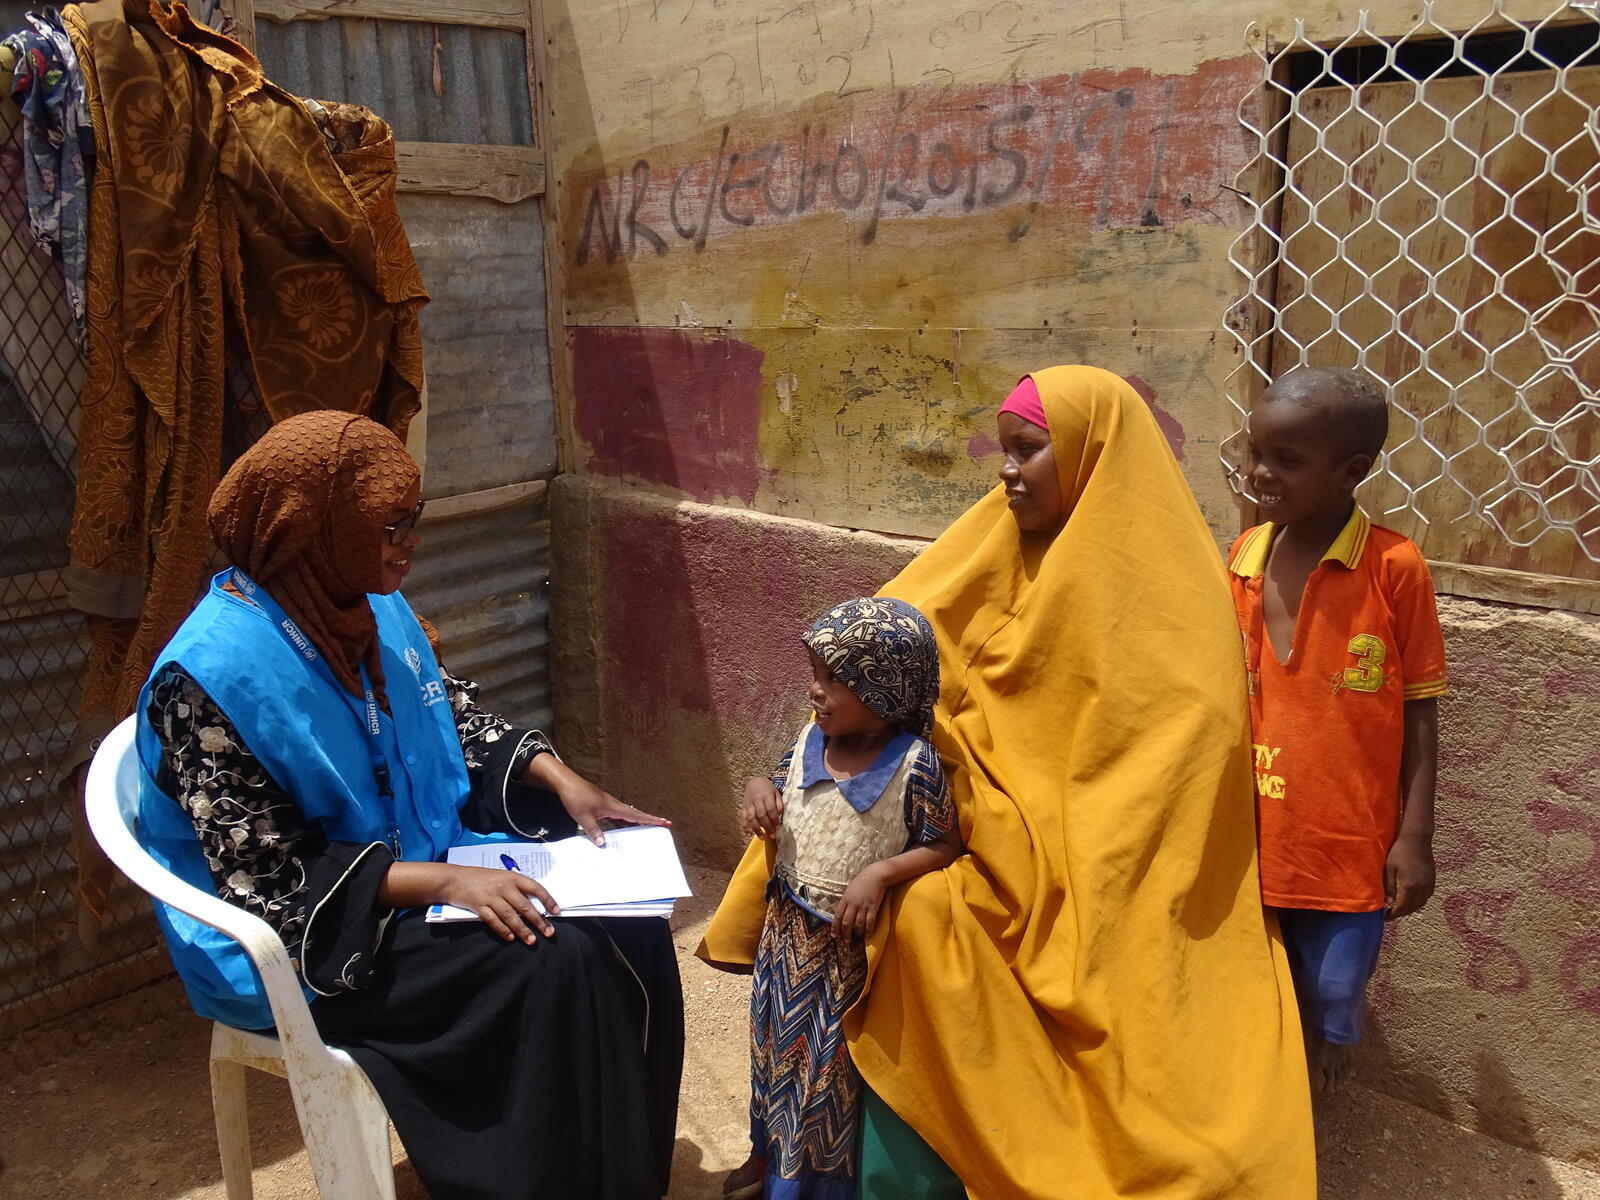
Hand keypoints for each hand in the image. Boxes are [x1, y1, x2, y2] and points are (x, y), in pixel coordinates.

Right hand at [438, 864, 559, 944]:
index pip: (535, 888)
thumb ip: (515, 887)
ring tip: (531, 940)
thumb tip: (533, 904)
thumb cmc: (479, 878)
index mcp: (512, 877)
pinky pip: (493, 921)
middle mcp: (503, 886)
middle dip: (539, 921)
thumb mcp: (500, 876)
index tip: (556, 911)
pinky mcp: (479, 906)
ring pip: (511, 916)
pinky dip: (503, 930)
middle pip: (525, 906)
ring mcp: (491, 896)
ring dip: (522, 929)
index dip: (547, 900)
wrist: (453, 879)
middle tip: (548, 933)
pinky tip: (511, 938)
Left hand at [523, 754, 669, 845]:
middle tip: (663, 826)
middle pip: (635, 815)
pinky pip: (617, 817)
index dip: (650, 820)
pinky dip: (623, 824)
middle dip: (649, 821)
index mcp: (613, 807)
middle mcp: (614, 805)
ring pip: (626, 817)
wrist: (566, 783)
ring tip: (646, 832)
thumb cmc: (575, 797)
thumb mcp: (583, 816)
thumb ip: (594, 830)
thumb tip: (603, 844)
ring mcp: (608, 806)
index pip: (636, 815)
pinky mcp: (602, 807)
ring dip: (636, 824)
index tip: (664, 822)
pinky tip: (623, 831)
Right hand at [740, 777, 783, 839]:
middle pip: (761, 815)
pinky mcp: (743, 807)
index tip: (778, 828)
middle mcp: (756, 800)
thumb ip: (779, 803)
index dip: (774, 820)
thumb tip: (779, 814)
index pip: (770, 809)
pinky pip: (743, 818)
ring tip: (762, 838)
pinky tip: (749, 834)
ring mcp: (748, 804)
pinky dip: (745, 827)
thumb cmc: (767, 790)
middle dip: (767, 827)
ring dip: (756, 829)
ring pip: (751, 818)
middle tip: (773, 836)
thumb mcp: (776, 793)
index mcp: (766, 795)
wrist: (754, 782)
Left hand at [834, 864, 887, 939]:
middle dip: (845, 933)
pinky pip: (870, 922)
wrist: (875, 875)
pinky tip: (868, 934)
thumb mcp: (849, 890)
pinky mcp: (873, 907)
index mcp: (845, 899)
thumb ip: (846, 901)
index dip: (835, 927)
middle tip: (846, 941)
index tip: (834, 936)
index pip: (838, 916)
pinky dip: (869, 930)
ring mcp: (863, 906)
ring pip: (858, 924)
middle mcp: (853, 904)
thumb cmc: (862, 881)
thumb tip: (842, 912)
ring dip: (857, 933)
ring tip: (857, 937)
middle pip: (847, 922)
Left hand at [1385, 834, 1434, 919]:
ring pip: (1420, 904)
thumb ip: (1388, 888)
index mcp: (1409, 886)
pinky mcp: (1432, 880)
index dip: (1393, 914)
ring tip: (1399, 908)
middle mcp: (1421, 888)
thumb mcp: (1389, 869)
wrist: (1417, 839)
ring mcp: (1429, 884)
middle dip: (1400, 913)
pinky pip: (1426, 897)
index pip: (1401, 907)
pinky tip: (1411, 899)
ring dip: (1410, 909)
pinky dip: (1418, 902)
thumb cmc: (1399, 851)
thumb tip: (1387, 904)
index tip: (1385, 917)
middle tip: (1390, 914)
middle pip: (1411, 908)